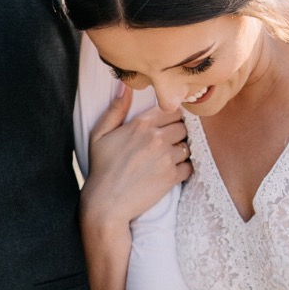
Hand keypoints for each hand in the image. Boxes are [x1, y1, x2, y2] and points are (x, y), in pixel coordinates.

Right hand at [81, 86, 191, 227]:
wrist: (106, 204)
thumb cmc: (101, 168)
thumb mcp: (99, 134)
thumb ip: (115, 109)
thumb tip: (125, 85)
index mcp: (141, 124)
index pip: (171, 110)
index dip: (171, 117)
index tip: (166, 125)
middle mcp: (157, 138)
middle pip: (183, 127)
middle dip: (178, 133)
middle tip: (167, 142)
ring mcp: (166, 158)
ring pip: (188, 146)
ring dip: (181, 151)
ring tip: (168, 158)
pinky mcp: (172, 177)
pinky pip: (189, 166)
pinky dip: (183, 169)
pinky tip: (171, 171)